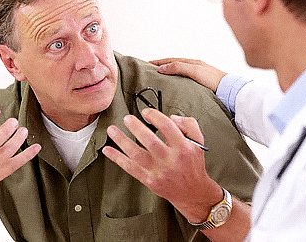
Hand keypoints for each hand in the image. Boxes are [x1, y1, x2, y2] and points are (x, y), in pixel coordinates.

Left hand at [102, 109, 221, 221]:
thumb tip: (171, 117)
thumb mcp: (198, 141)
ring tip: (111, 130)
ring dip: (122, 141)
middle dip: (136, 128)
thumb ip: (188, 124)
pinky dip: (117, 159)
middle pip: (150, 141)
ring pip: (137, 154)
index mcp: (183, 147)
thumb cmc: (193, 164)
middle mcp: (170, 160)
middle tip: (126, 118)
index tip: (145, 112)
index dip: (154, 117)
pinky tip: (107, 150)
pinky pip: (130, 168)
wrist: (192, 192)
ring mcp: (158, 171)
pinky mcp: (149, 180)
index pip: (167, 127)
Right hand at [150, 58, 225, 91]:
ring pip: (180, 73)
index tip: (148, 64)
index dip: (159, 62)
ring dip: (169, 74)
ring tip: (160, 79)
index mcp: (193, 62)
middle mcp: (196, 68)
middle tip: (151, 70)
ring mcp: (199, 76)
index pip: (171, 60)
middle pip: (175, 65)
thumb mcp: (194, 71)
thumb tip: (161, 68)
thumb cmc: (214, 80)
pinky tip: (175, 87)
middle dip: (162, 66)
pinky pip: (185, 80)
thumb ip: (178, 67)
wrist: (230, 91)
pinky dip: (177, 80)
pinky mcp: (202, 85)